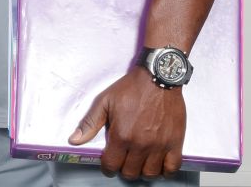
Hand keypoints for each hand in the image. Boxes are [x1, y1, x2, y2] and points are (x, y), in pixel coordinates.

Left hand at [69, 66, 185, 179]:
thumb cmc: (131, 88)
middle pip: (130, 172)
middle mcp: (141, 144)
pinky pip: (172, 168)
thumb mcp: (104, 101)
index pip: (111, 165)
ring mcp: (159, 145)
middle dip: (123, 169)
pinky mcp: (175, 142)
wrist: (158, 77)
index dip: (107, 167)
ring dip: (142, 171)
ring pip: (150, 174)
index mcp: (121, 135)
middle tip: (123, 160)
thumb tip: (74, 140)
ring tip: (139, 162)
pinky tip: (158, 164)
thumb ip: (90, 123)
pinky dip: (165, 171)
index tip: (108, 163)